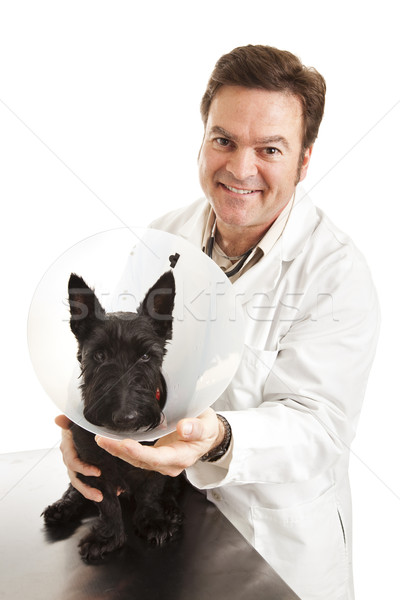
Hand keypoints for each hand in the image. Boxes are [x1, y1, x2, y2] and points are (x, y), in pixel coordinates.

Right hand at [55, 415, 102, 501]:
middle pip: (75, 476)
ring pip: (79, 481)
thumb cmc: (79, 422)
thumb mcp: (76, 420)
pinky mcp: (82, 467)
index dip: (83, 469)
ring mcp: (75, 464)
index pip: (72, 462)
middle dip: (86, 487)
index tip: (97, 472)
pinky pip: (85, 479)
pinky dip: (93, 486)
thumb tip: (58, 419)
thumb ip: (68, 420)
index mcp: (68, 446)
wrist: (85, 424)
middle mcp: (69, 457)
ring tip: (100, 497)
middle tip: (99, 494)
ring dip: (88, 491)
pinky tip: (105, 492)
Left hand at [95, 408, 222, 476]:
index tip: (124, 445)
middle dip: (120, 452)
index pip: (156, 458)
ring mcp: (160, 462)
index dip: (139, 453)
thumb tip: (184, 428)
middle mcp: (168, 464)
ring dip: (117, 451)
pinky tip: (110, 442)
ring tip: (101, 440)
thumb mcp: (207, 425)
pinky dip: (122, 449)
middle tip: (102, 440)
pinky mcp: (155, 457)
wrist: (208, 436)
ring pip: (135, 460)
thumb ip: (196, 428)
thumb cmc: (207, 428)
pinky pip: (136, 456)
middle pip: (141, 461)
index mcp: (181, 457)